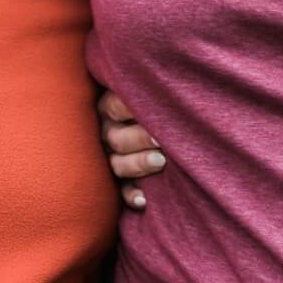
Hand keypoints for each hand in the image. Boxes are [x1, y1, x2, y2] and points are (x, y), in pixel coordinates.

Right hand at [98, 89, 166, 209]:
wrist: (165, 126)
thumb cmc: (161, 102)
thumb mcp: (149, 91)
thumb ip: (155, 88)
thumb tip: (177, 81)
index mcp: (108, 106)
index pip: (115, 106)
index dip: (133, 109)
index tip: (158, 110)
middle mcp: (105, 132)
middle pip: (116, 137)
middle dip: (140, 138)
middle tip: (162, 139)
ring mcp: (108, 157)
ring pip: (116, 164)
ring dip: (138, 164)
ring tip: (161, 162)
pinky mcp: (116, 180)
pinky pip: (118, 191)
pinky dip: (131, 195)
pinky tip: (144, 200)